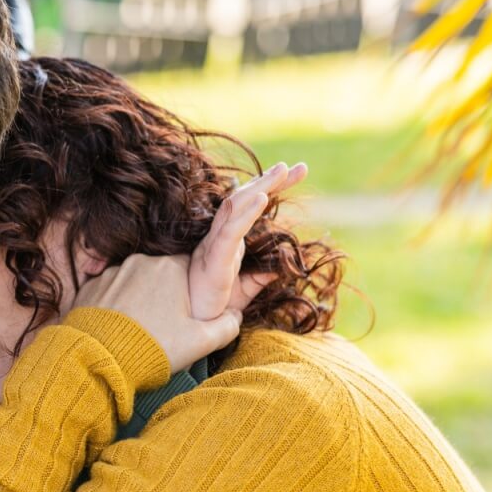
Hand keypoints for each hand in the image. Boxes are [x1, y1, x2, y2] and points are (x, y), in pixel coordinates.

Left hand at [74, 254, 241, 374]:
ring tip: (137, 330)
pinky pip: (109, 291)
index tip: (186, 314)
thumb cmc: (153, 348)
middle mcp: (140, 262)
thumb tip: (235, 317)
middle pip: (160, 276)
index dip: (190, 293)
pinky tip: (116, 328)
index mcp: (171, 268)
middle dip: (164, 297)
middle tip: (162, 325)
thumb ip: (226, 327)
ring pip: (133, 283)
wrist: (98, 359)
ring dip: (138, 300)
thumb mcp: (201, 342)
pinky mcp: (90, 286)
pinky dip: (115, 306)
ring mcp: (112, 272)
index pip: (189, 271)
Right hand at [189, 162, 306, 320]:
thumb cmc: (212, 306)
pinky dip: (247, 213)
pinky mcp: (214, 259)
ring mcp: (216, 246)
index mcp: (230, 241)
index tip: (297, 171)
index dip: (273, 188)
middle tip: (299, 166)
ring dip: (260, 187)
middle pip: (245, 200)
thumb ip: (261, 277)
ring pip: (236, 208)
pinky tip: (263, 198)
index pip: (252, 207)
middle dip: (271, 181)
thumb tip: (282, 269)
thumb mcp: (245, 290)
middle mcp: (221, 237)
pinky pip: (230, 231)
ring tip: (282, 171)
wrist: (193, 326)